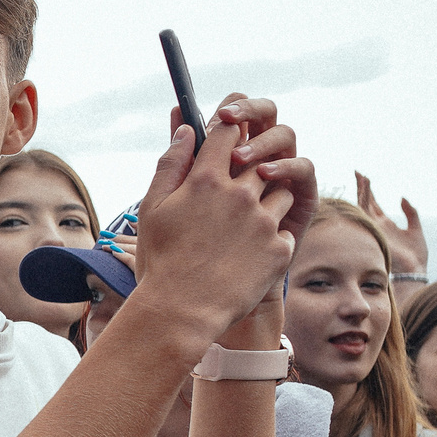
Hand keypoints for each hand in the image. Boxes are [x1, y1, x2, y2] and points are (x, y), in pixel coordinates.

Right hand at [123, 98, 312, 348]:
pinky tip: (249, 253)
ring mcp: (264, 222)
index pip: (227, 131)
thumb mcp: (152, 209)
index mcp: (206, 180)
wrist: (182, 313)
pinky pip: (284, 229)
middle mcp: (240, 195)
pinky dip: (272, 235)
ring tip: (244, 223)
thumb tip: (186, 130)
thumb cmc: (160, 262)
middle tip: (239, 181)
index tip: (231, 125)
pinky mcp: (280, 249)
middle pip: (260, 159)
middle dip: (252, 165)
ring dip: (267, 199)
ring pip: (280, 192)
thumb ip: (171, 165)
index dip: (231, 123)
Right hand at [354, 172, 427, 275]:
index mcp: (385, 224)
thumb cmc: (415, 255)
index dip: (369, 191)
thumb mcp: (416, 229)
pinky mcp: (374, 230)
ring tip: (361, 175)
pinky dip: (364, 198)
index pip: (373, 204)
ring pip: (364, 205)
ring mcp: (374, 227)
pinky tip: (365, 188)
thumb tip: (402, 197)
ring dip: (362, 189)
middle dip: (362, 187)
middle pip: (365, 202)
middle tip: (357, 172)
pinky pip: (366, 211)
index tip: (364, 177)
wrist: (413, 270)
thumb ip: (410, 212)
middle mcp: (376, 224)